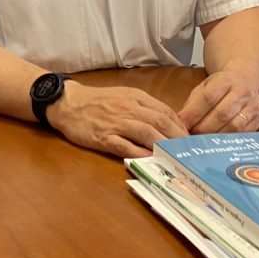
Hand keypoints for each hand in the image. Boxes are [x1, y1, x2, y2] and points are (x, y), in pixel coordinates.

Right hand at [47, 83, 187, 157]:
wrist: (68, 103)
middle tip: (188, 151)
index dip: (180, 125)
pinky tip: (150, 161)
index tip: (189, 138)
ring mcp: (116, 124)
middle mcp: (129, 109)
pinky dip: (140, 154)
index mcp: (136, 97)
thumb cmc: (98, 101)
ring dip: (163, 146)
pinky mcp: (104, 138)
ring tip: (175, 157)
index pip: (165, 111)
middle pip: (160, 122)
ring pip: (146, 133)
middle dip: (177, 137)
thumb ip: (145, 107)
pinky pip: (125, 147)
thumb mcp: (125, 96)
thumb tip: (168, 122)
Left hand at [177, 71, 258, 133]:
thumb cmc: (221, 86)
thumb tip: (180, 123)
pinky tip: (218, 143)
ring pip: (234, 126)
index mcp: (225, 81)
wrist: (246, 80)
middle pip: (221, 114)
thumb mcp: (204, 87)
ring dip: (216, 136)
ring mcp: (252, 106)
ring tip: (203, 141)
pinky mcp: (258, 119)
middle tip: (191, 136)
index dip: (193, 114)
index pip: (207, 98)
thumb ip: (192, 103)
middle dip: (203, 128)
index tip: (182, 125)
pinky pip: (243, 134)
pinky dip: (228, 140)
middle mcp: (241, 92)